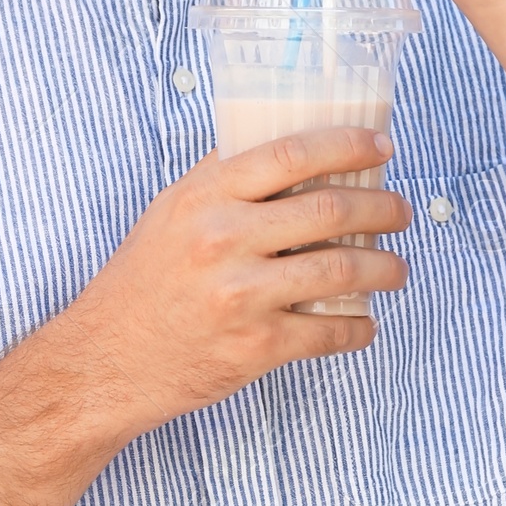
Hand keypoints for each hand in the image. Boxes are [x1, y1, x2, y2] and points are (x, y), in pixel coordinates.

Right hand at [57, 125, 410, 445]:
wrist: (105, 359)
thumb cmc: (143, 280)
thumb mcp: (172, 211)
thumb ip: (225, 181)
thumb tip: (292, 147)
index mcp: (206, 196)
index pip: (292, 153)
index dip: (348, 146)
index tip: (381, 148)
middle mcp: (224, 238)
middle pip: (331, 209)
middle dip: (383, 208)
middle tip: (400, 211)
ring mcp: (242, 295)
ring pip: (342, 269)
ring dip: (385, 268)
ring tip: (396, 269)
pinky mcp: (254, 347)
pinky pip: (328, 333)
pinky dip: (359, 329)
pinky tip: (365, 324)